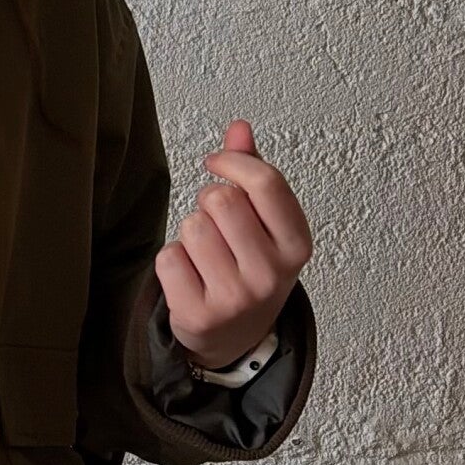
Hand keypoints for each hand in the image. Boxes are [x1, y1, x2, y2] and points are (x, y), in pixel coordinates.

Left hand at [155, 117, 313, 371]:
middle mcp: (271, 274)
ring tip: (205, 252)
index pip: (265, 181)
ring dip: (190, 232)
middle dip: (209, 202)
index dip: (232, 161)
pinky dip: (172, 260)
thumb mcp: (265, 223)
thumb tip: (239, 127)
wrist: (234, 337)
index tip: (215, 162)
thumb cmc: (249, 266)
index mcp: (297, 244)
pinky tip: (190, 275)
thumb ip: (253, 173)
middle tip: (216, 223)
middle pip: (221, 199)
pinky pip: (168, 258)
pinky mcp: (199, 314)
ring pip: (192, 227)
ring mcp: (236, 298)